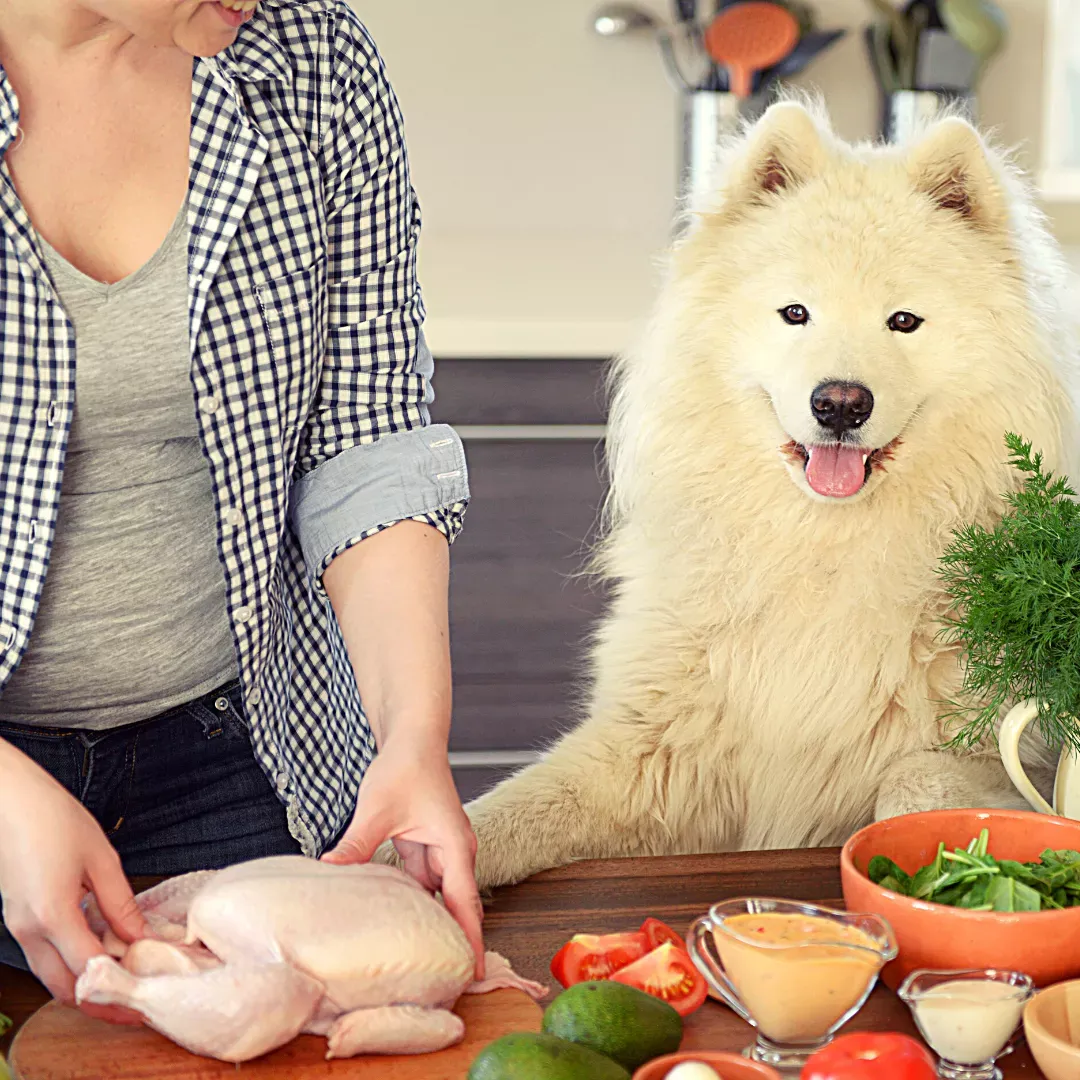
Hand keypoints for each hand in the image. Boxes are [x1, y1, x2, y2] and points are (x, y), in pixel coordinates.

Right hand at [0, 740, 145, 1019]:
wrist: (7, 798)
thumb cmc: (51, 817)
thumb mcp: (100, 857)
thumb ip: (121, 903)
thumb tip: (141, 937)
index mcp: (53, 915)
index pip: (91, 973)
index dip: (122, 991)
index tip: (150, 997)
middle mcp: (30, 930)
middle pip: (65, 988)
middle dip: (101, 1002)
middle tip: (138, 999)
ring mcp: (18, 927)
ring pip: (52, 975)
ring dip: (86, 983)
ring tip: (126, 974)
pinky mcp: (18, 918)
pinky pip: (45, 954)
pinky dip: (72, 961)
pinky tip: (102, 946)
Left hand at [320, 742, 483, 977]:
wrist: (413, 740)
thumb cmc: (405, 767)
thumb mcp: (377, 808)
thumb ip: (357, 843)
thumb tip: (328, 869)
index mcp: (455, 845)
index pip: (465, 903)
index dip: (470, 940)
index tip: (474, 973)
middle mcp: (454, 852)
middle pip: (458, 906)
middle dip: (454, 942)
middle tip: (444, 983)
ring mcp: (441, 851)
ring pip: (439, 897)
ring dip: (432, 924)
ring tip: (419, 964)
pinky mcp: (426, 847)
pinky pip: (422, 883)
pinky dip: (413, 903)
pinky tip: (394, 923)